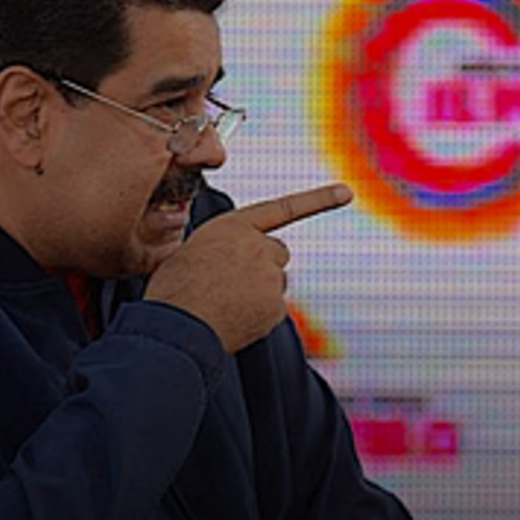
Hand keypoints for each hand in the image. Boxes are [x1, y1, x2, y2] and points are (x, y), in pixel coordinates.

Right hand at [146, 184, 352, 352]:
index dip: (318, 200)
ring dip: (258, 292)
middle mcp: (257, 245)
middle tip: (230, 285)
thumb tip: (228, 264)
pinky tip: (233, 319)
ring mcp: (269, 275)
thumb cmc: (173, 291)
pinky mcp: (275, 305)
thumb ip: (221, 248)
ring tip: (223, 304)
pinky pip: (273, 309)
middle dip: (262, 267)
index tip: (346, 193)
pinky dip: (258, 316)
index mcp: (232, 227)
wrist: (174, 327)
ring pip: (274, 283)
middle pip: (277, 253)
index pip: (282, 209)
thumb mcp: (188, 252)